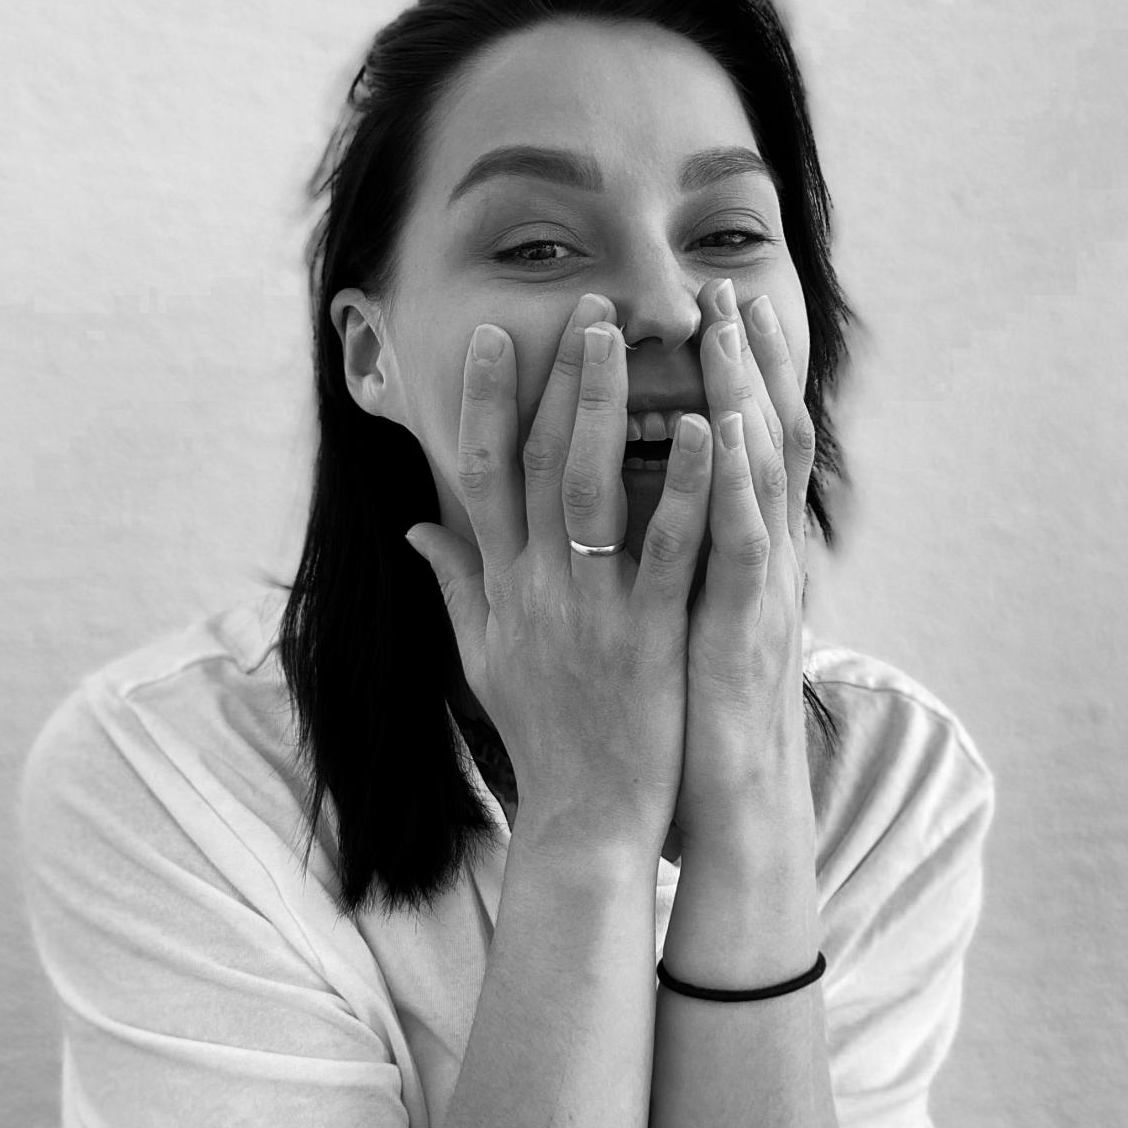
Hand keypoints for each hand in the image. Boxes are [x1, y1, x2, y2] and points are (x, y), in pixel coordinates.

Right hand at [405, 295, 714, 861]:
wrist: (587, 817)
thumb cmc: (538, 731)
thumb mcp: (479, 655)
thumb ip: (454, 583)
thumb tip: (417, 526)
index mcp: (501, 584)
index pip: (483, 472)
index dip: (487, 401)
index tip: (498, 337)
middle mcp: (540, 585)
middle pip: (541, 462)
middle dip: (559, 380)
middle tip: (585, 310)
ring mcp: (595, 608)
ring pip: (597, 489)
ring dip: (611, 409)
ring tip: (629, 342)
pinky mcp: (653, 635)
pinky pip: (673, 550)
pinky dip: (687, 488)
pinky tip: (710, 432)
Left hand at [675, 278, 816, 855]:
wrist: (731, 806)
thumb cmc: (691, 719)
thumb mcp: (665, 634)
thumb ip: (644, 573)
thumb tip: (627, 537)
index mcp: (731, 556)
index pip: (732, 450)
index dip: (725, 381)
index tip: (704, 317)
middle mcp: (754, 559)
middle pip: (757, 440)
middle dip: (745, 362)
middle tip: (727, 287)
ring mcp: (756, 587)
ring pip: (758, 474)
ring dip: (745, 392)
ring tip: (732, 322)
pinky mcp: (743, 624)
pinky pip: (739, 542)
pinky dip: (733, 481)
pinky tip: (720, 426)